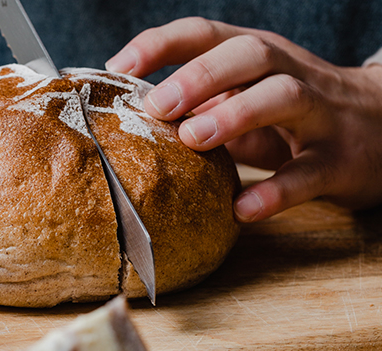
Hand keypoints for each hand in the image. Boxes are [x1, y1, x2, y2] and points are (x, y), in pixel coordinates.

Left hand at [106, 17, 381, 221]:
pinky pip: (308, 174)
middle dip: (199, 76)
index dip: (163, 45)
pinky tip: (240, 209)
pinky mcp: (340, 161)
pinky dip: (274, 192)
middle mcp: (292, 75)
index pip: (208, 35)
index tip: (117, 67)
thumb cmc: (297, 121)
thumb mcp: (248, 104)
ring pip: (284, 96)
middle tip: (157, 106)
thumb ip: (201, 110)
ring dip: (236, 114)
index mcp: (261, 60)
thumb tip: (131, 126)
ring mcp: (320, 115)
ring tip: (193, 140)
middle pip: (249, 55)